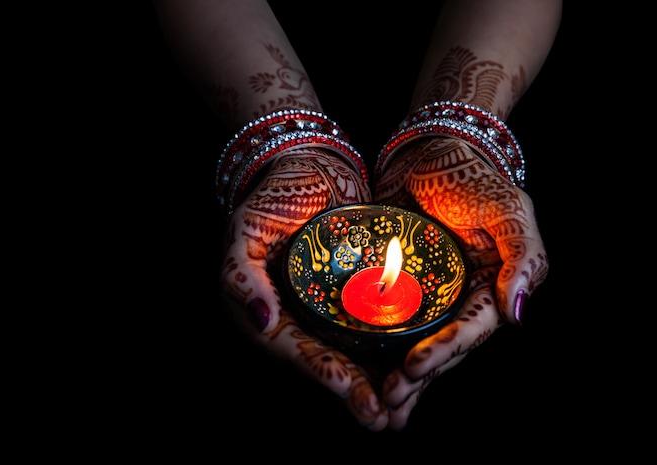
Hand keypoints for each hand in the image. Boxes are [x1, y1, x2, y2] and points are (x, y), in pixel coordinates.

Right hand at [222, 147, 387, 429]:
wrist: (310, 165)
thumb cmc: (273, 194)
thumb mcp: (248, 229)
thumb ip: (242, 275)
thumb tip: (260, 320)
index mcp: (267, 310)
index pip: (296, 348)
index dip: (324, 371)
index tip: (353, 390)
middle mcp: (298, 317)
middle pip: (328, 360)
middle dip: (355, 391)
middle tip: (384, 418)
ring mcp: (328, 309)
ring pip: (353, 353)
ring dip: (376, 382)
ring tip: (401, 410)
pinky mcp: (354, 295)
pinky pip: (372, 328)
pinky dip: (391, 350)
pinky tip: (414, 369)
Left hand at [376, 137, 547, 428]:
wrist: (431, 150)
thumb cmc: (475, 177)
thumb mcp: (508, 210)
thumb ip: (522, 257)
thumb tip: (517, 314)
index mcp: (491, 288)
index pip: (470, 328)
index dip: (445, 350)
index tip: (415, 366)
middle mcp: (459, 299)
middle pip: (441, 347)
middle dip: (417, 378)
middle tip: (389, 401)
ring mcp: (427, 296)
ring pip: (413, 344)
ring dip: (398, 377)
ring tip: (377, 405)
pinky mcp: (396, 287)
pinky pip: (385, 321)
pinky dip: (374, 347)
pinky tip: (358, 371)